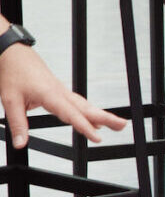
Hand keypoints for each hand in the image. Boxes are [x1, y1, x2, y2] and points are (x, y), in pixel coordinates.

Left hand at [0, 43, 124, 148]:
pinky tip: (92, 116)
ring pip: (84, 104)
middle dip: (106, 117)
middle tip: (122, 125)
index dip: (85, 127)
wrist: (12, 54)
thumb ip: (18, 124)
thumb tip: (21, 143)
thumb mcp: (10, 101)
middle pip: (87, 107)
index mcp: (51, 95)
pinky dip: (88, 110)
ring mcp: (61, 90)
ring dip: (100, 114)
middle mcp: (60, 92)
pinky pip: (77, 102)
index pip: (72, 114)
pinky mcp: (58, 89)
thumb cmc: (13, 72)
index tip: (97, 137)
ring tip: (114, 123)